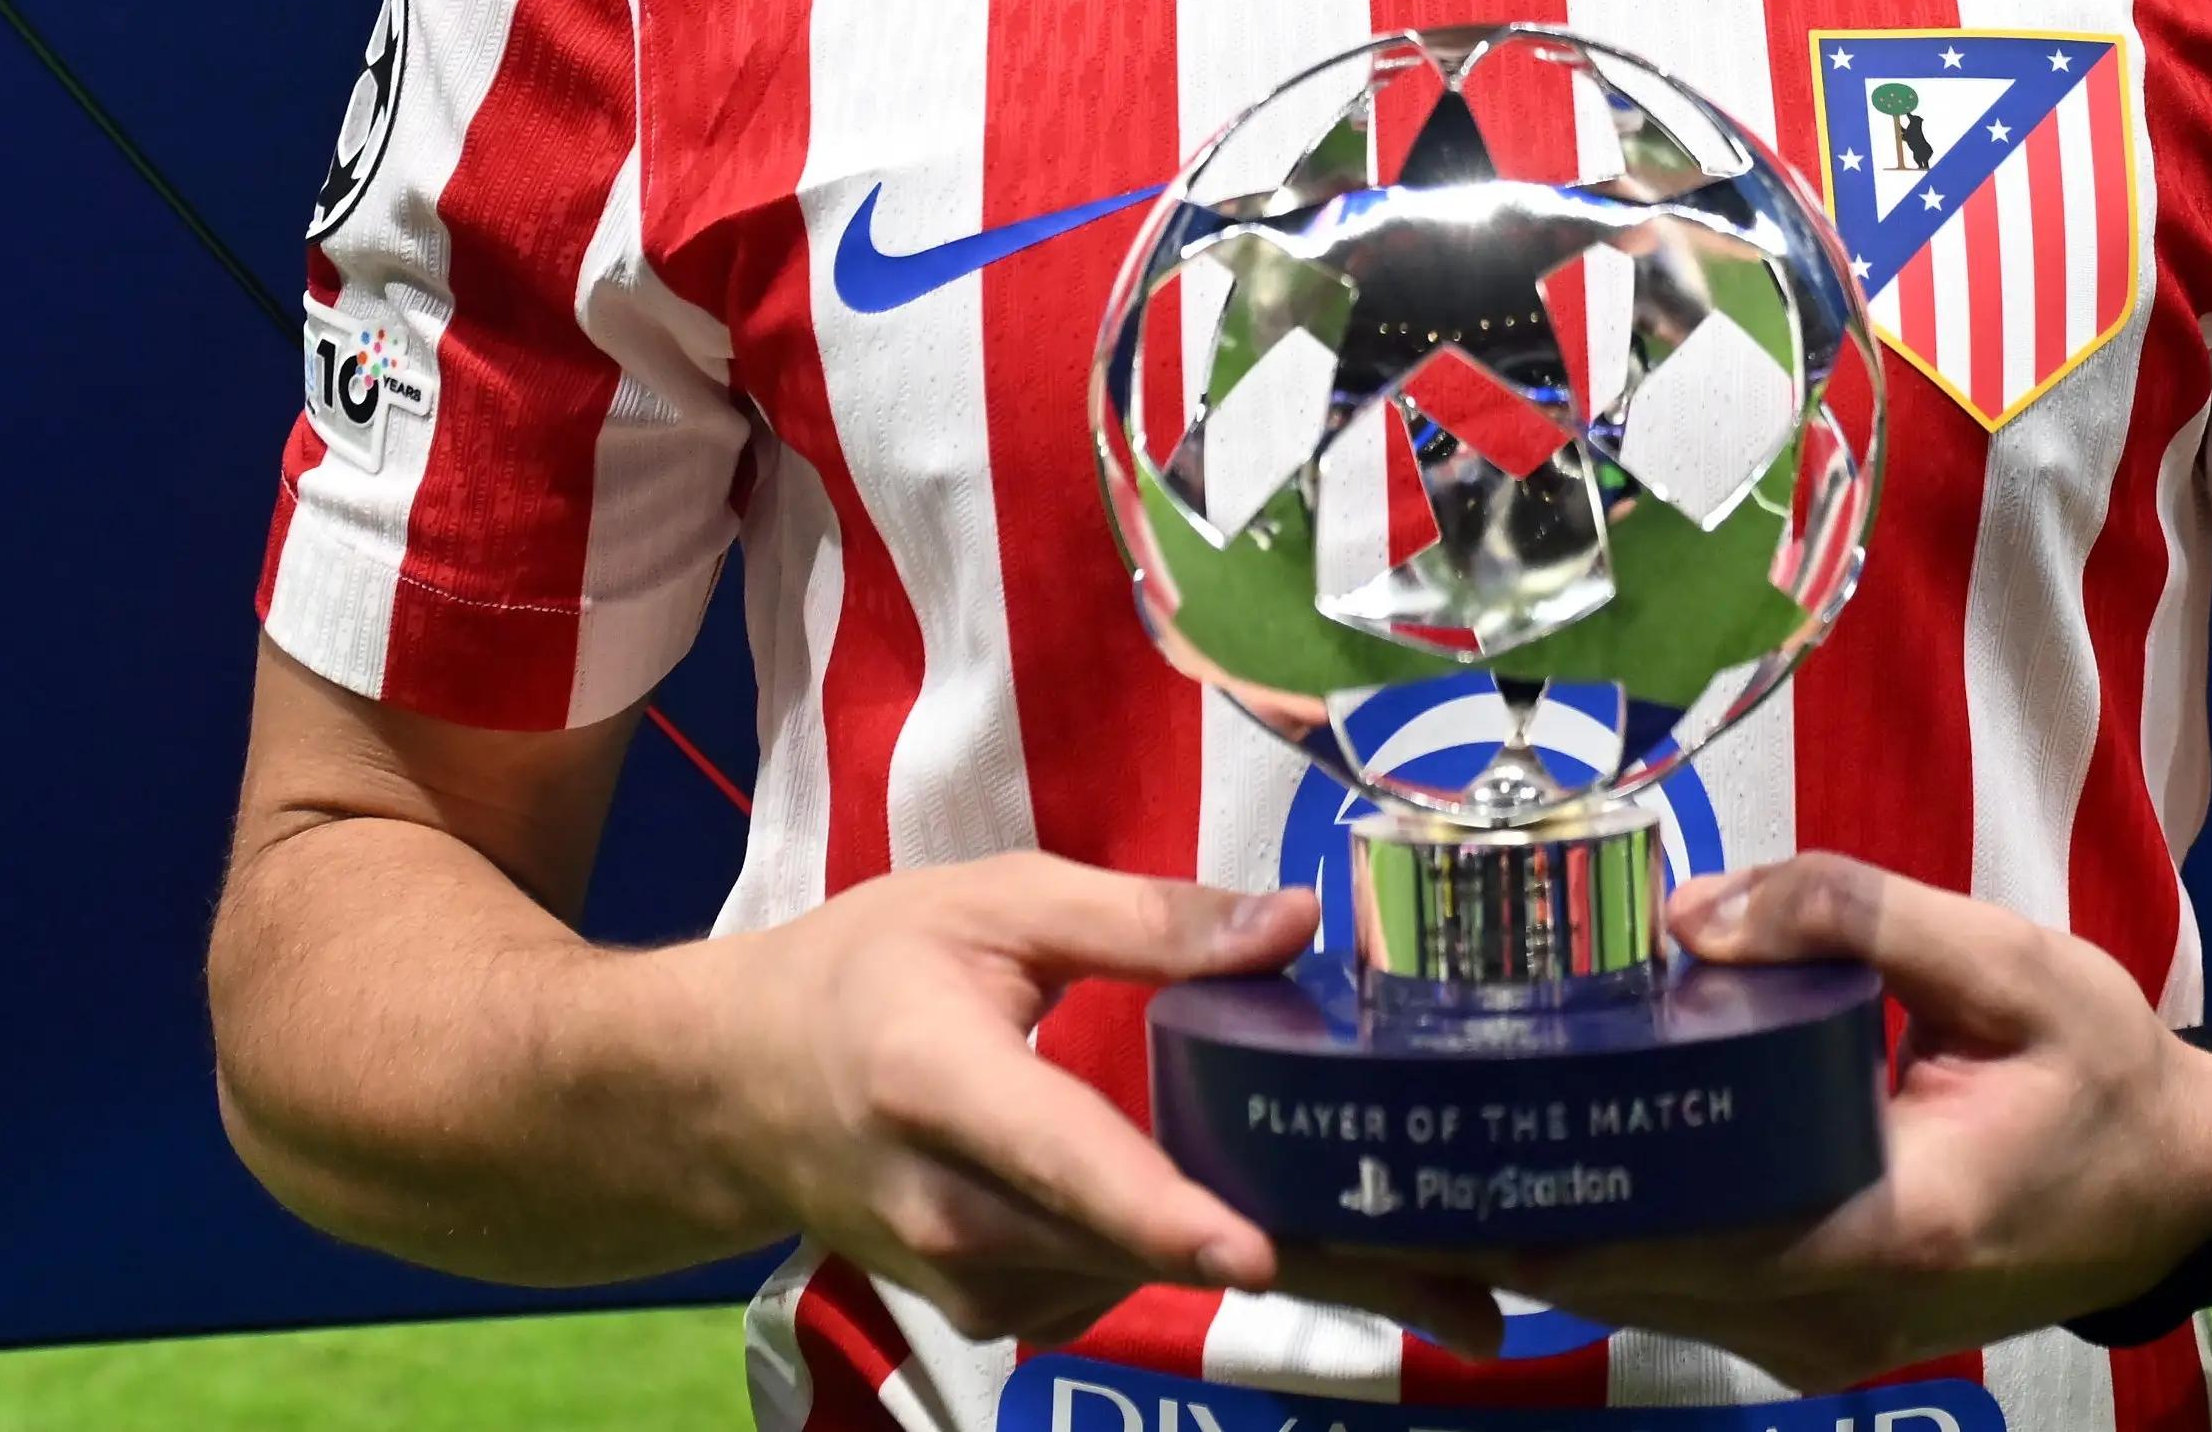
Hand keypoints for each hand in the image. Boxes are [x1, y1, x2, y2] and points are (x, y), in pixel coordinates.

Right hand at [623, 856, 1500, 1356]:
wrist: (733, 1094)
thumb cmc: (867, 971)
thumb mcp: (996, 902)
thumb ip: (1143, 919)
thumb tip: (1295, 921)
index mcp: (947, 1088)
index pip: (1070, 1163)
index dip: (1165, 1210)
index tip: (1261, 1247)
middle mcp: (960, 1217)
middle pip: (1153, 1250)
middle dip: (1322, 1270)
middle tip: (1479, 1298)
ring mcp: (979, 1284)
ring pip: (1155, 1280)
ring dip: (1294, 1270)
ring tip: (1447, 1265)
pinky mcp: (1003, 1309)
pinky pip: (1127, 1285)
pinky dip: (1219, 1260)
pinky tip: (1317, 1229)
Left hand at [1508, 857, 2211, 1385]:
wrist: (2182, 1187)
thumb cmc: (2104, 1070)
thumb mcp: (2008, 959)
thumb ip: (1852, 915)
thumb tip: (1694, 912)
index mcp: (1899, 1219)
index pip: (1688, 1229)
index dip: (1567, 1185)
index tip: (1469, 1117)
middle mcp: (1846, 1310)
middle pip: (1641, 1273)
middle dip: (1529, 1195)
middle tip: (1428, 1100)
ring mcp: (1830, 1340)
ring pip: (1651, 1294)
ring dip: (1562, 1216)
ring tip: (1464, 1116)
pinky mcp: (1819, 1332)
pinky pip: (1689, 1292)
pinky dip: (1620, 1233)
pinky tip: (1561, 1151)